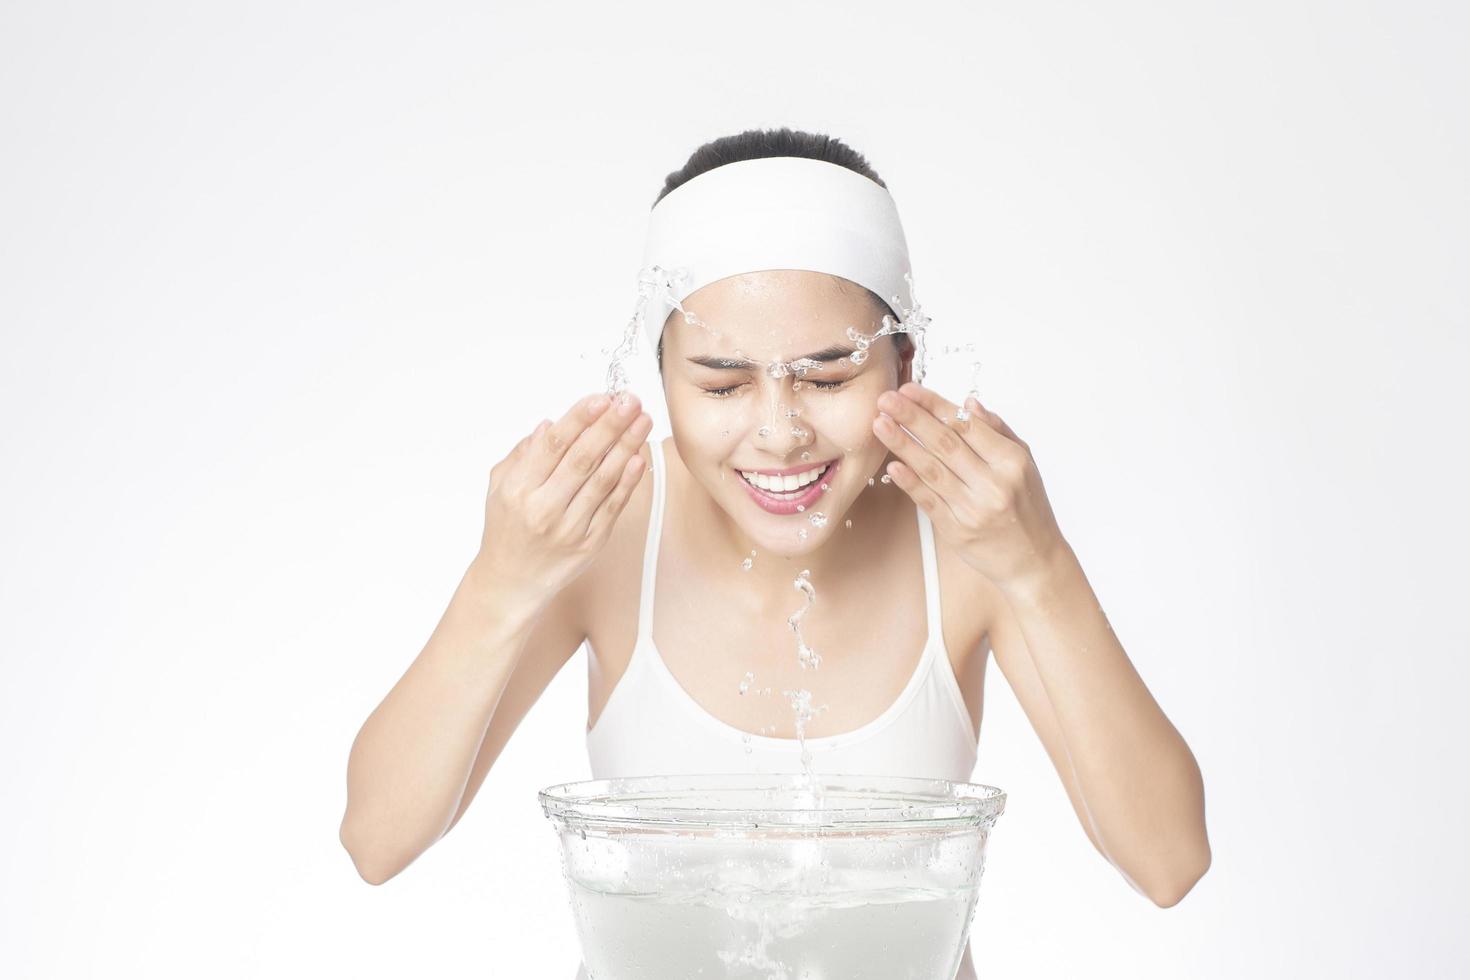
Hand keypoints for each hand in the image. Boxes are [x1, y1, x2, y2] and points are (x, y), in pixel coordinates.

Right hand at [473, 391, 652, 609]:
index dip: (579, 418)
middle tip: (629, 402)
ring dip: (626, 447)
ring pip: (602, 480)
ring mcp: (569, 527)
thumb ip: (522, 455)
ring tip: (641, 421)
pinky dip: (628, 481)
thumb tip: (550, 425)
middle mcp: (544, 507)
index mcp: (519, 489)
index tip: (600, 398)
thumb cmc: (506, 531)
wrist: (511, 582)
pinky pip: (613, 506)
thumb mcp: (499, 488)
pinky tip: (638, 458)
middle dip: (609, 426)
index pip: (553, 445)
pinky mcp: (590, 542)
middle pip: (582, 458)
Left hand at [871, 382, 1068, 590]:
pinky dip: (909, 482)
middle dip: (912, 418)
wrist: (1034, 560)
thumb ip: (997, 431)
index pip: (966, 426)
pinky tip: (893, 464)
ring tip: (880, 424)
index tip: (910, 390)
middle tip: (886, 400)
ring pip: (932, 470)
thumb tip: (968, 404)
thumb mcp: (1025, 464)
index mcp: (1011, 462)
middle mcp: (993, 484)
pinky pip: (928, 501)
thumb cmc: (1028, 508)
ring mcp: (973, 509)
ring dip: (902, 444)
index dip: (935, 406)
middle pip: (945, 444)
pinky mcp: (956, 531)